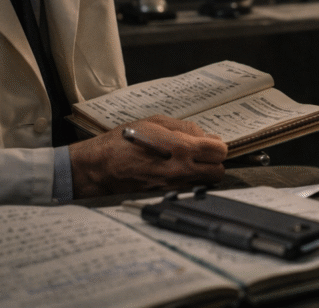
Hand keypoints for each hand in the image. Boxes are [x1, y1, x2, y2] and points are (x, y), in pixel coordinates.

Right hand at [68, 115, 227, 197]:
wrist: (99, 167)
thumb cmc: (124, 141)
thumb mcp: (155, 123)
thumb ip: (185, 128)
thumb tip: (205, 135)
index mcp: (181, 148)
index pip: (219, 151)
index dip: (217, 145)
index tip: (210, 143)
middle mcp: (181, 170)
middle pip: (218, 171)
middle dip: (214, 161)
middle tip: (202, 154)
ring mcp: (174, 186)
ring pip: (205, 183)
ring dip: (203, 173)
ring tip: (188, 163)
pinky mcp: (165, 196)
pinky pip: (188, 190)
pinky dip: (188, 182)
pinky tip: (175, 172)